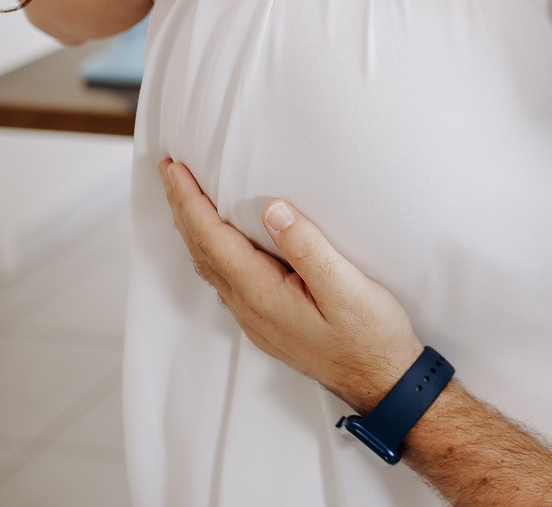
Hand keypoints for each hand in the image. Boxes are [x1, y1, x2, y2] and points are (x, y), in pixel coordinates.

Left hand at [159, 160, 422, 412]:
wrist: (382, 381)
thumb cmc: (369, 335)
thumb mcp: (345, 287)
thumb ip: (307, 247)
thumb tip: (273, 210)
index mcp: (263, 294)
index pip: (212, 239)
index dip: (190, 203)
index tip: (173, 170)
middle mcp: (250, 308)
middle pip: (203, 251)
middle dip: (183, 210)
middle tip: (169, 172)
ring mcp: (257, 318)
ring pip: (212, 266)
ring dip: (195, 230)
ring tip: (188, 200)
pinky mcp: (270, 321)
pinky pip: (228, 278)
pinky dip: (214, 249)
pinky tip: (222, 241)